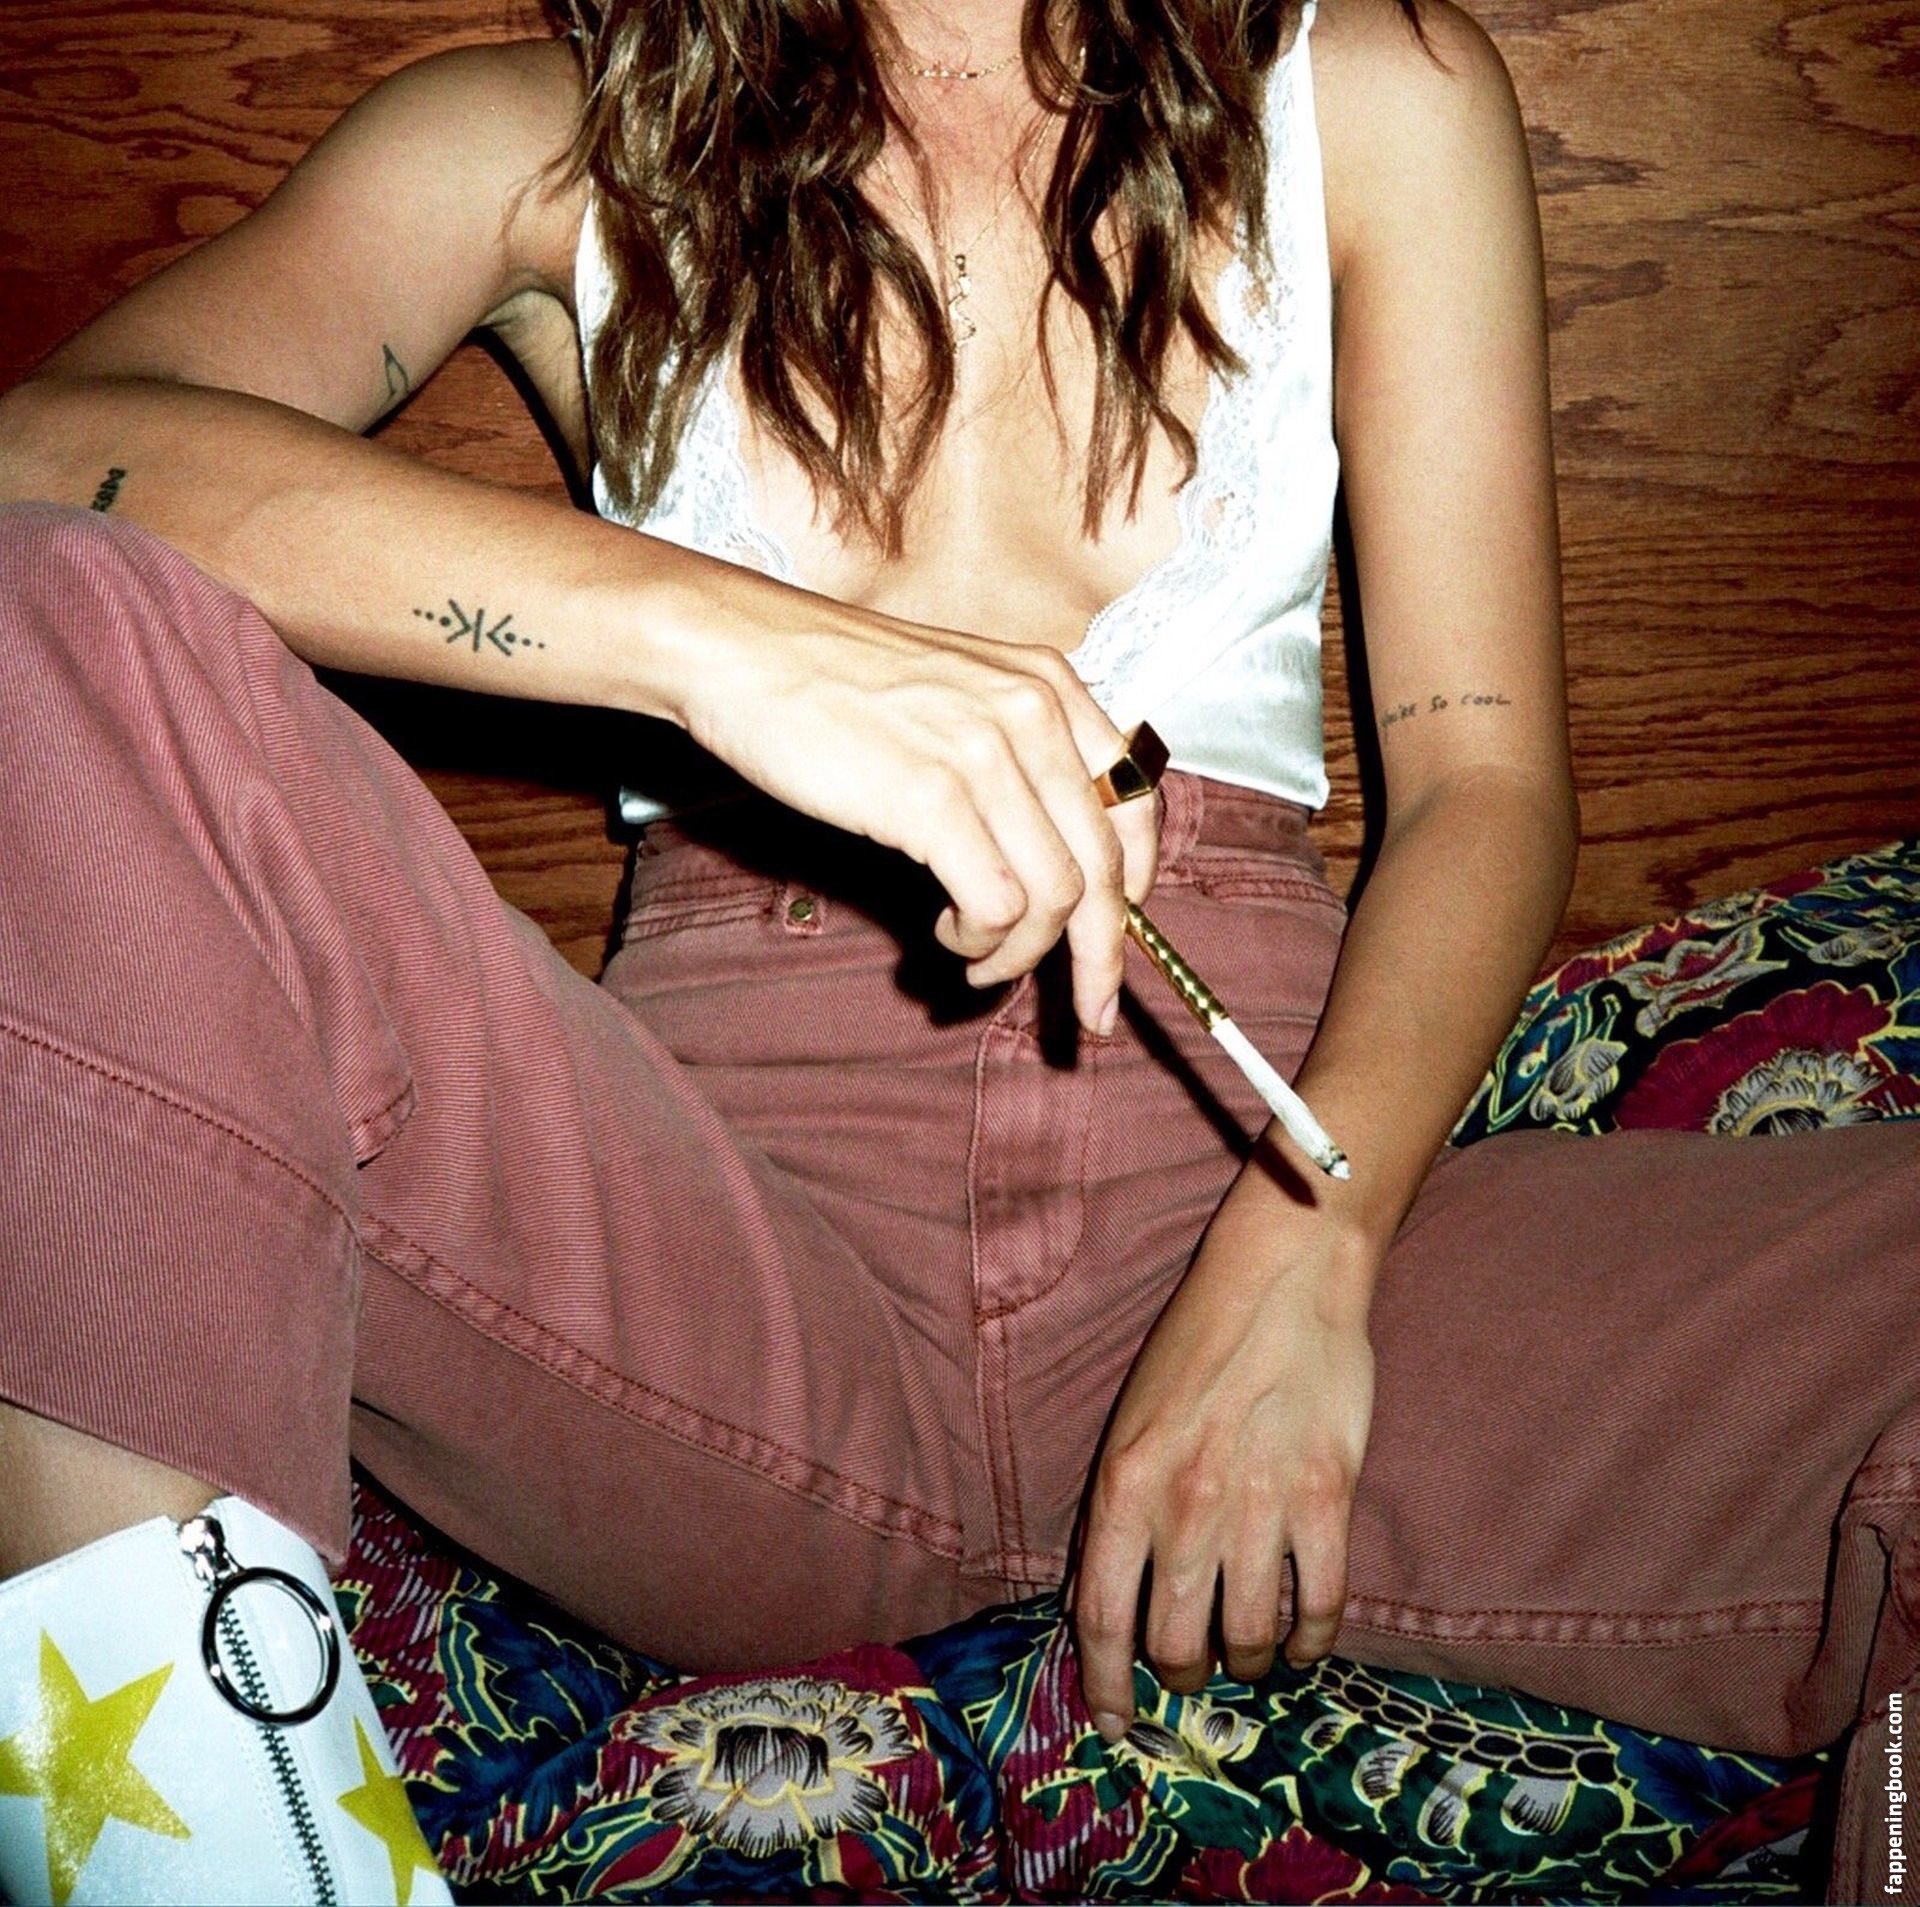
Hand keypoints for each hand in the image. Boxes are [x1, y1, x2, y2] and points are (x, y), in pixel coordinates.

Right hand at [670, 570, 1159, 1034]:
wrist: (740, 649)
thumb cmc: (832, 682)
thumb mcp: (954, 692)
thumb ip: (1011, 754)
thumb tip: (1046, 857)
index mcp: (1048, 685)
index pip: (1137, 799)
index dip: (1136, 882)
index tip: (1117, 933)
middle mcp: (1034, 714)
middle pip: (1107, 865)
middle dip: (1104, 955)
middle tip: (1092, 1012)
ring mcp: (985, 756)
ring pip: (1058, 897)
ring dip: (1022, 954)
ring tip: (978, 961)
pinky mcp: (931, 798)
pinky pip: (997, 905)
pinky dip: (982, 941)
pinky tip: (948, 934)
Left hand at [1070, 1195, 1378, 1736]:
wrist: (1282, 1280)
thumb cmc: (1198, 1343)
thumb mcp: (1131, 1422)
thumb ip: (1120, 1508)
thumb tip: (1106, 1595)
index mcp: (1123, 1485)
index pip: (1100, 1617)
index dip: (1104, 1684)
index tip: (1111, 1722)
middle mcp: (1184, 1509)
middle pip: (1174, 1646)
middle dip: (1179, 1677)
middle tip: (1190, 1673)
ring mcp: (1259, 1510)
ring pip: (1245, 1640)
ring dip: (1244, 1662)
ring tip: (1246, 1653)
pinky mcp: (1326, 1501)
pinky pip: (1319, 1609)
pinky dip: (1309, 1644)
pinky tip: (1302, 1643)